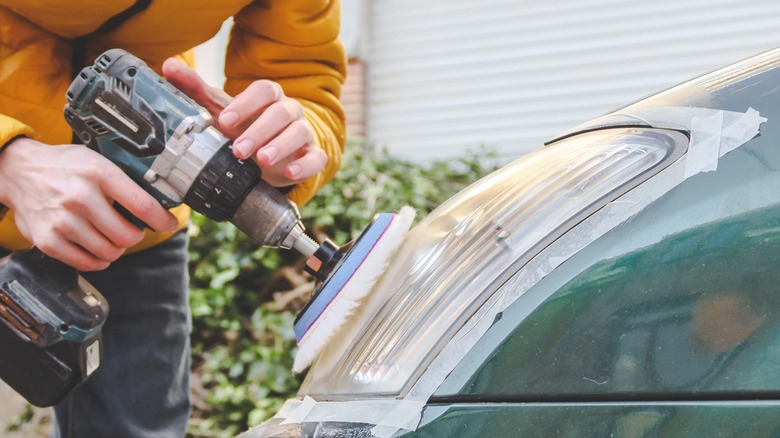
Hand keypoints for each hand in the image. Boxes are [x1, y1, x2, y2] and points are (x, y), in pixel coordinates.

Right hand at [0, 138, 179, 270]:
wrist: (18, 171)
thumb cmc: (65, 167)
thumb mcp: (98, 162)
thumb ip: (125, 181)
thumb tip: (160, 203)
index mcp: (99, 173)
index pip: (143, 205)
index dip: (163, 221)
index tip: (169, 224)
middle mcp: (80, 197)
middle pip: (128, 236)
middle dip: (135, 236)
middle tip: (131, 230)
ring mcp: (63, 221)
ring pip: (110, 252)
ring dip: (117, 249)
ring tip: (111, 237)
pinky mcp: (48, 240)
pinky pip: (87, 263)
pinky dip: (98, 260)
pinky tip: (96, 248)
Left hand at [162, 58, 326, 187]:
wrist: (270, 154)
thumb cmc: (245, 128)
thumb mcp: (221, 110)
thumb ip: (196, 90)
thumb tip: (168, 65)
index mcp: (269, 97)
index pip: (264, 90)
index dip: (246, 103)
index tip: (225, 120)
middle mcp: (289, 111)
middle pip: (281, 113)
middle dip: (260, 130)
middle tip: (238, 149)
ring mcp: (303, 133)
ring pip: (299, 133)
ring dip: (281, 146)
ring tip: (261, 160)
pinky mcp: (312, 155)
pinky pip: (316, 158)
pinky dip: (305, 165)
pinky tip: (290, 172)